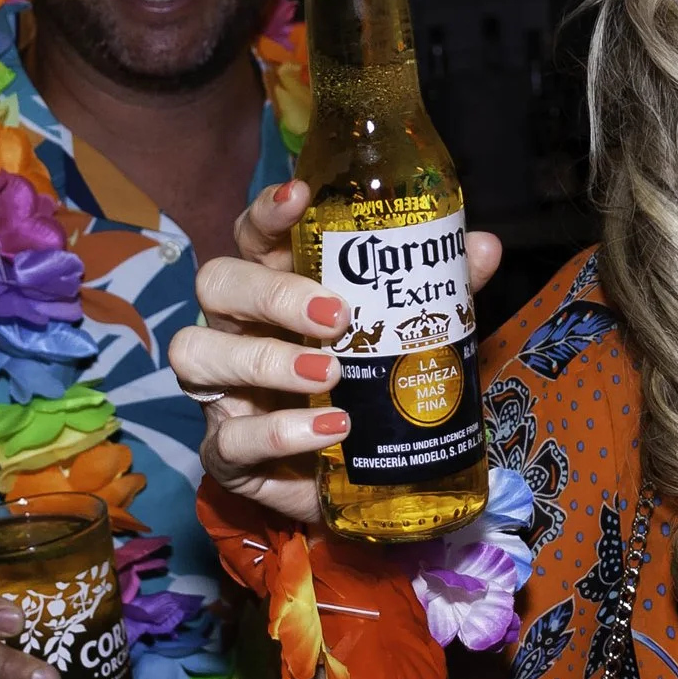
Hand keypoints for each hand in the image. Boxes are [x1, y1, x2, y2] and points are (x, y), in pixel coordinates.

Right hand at [172, 180, 502, 524]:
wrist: (359, 480)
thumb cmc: (369, 386)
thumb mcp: (407, 334)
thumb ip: (439, 290)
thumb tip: (481, 246)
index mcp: (275, 286)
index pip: (253, 235)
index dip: (268, 213)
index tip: (299, 198)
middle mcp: (237, 329)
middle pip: (218, 284)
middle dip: (272, 293)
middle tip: (337, 315)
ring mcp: (221, 390)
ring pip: (197, 353)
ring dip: (264, 361)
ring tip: (329, 373)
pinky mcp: (226, 451)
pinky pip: (230, 439)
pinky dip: (279, 432)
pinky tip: (330, 429)